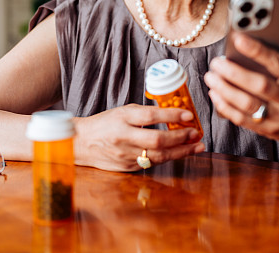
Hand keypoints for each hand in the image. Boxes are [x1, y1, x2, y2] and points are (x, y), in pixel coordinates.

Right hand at [74, 104, 204, 171]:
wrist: (82, 143)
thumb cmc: (105, 123)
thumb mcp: (123, 111)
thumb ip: (144, 113)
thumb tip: (172, 114)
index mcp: (122, 118)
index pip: (150, 116)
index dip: (171, 115)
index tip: (188, 114)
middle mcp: (123, 137)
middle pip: (157, 140)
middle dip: (180, 138)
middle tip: (195, 133)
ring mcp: (125, 155)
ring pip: (158, 156)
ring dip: (181, 152)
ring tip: (196, 146)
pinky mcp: (127, 167)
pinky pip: (152, 163)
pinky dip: (168, 158)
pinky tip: (180, 153)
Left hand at [204, 32, 278, 143]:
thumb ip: (272, 64)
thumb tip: (240, 47)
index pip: (278, 63)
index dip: (257, 50)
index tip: (237, 38)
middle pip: (260, 85)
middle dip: (234, 72)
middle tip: (216, 62)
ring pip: (247, 104)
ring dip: (224, 89)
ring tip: (211, 76)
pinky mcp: (267, 131)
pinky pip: (241, 118)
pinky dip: (224, 105)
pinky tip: (214, 93)